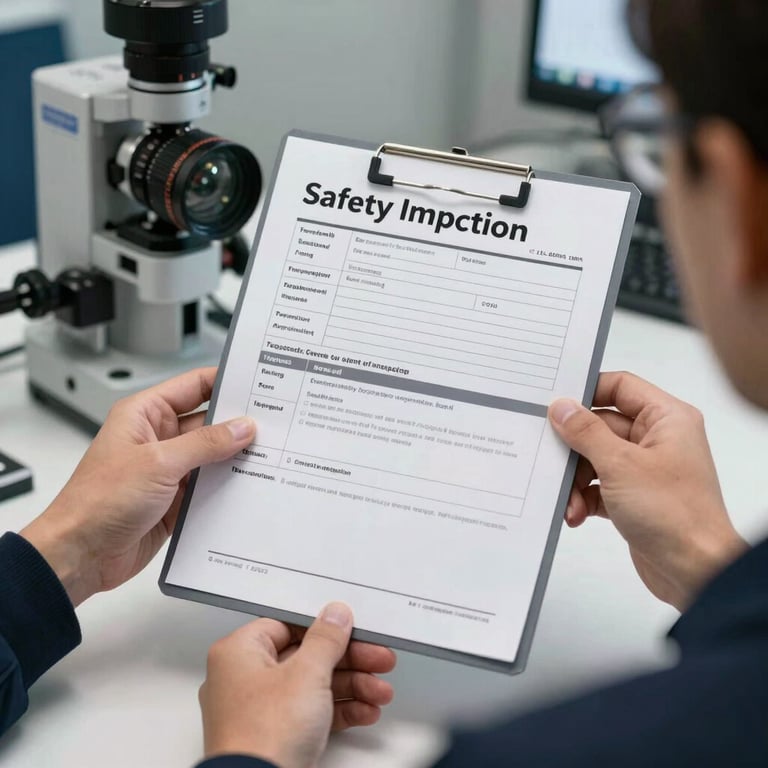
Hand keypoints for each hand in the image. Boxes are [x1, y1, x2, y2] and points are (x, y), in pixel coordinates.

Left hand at [21, 367, 255, 605]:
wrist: (80, 555)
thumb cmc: (97, 502)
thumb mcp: (158, 463)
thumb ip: (205, 444)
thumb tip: (241, 428)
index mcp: (146, 415)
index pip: (194, 386)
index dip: (226, 382)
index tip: (258, 384)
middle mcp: (158, 438)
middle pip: (209, 422)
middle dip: (239, 424)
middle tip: (274, 424)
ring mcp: (169, 470)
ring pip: (213, 456)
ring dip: (236, 458)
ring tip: (270, 455)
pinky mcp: (176, 499)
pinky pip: (210, 487)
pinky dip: (229, 487)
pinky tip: (250, 487)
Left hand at [199, 602, 395, 767]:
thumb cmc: (263, 736)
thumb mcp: (306, 674)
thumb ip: (326, 639)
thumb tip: (334, 616)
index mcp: (238, 653)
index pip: (288, 625)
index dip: (325, 627)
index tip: (352, 630)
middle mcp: (243, 679)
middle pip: (306, 657)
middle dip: (350, 661)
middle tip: (377, 660)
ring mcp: (259, 711)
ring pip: (313, 687)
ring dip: (352, 687)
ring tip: (378, 691)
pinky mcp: (274, 736)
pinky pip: (311, 713)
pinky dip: (339, 711)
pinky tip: (364, 712)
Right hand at [549, 371, 746, 610]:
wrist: (696, 573)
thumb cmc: (675, 514)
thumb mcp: (620, 465)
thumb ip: (586, 432)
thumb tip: (562, 407)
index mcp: (667, 419)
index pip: (620, 387)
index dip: (587, 392)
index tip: (556, 404)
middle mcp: (658, 440)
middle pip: (600, 426)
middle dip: (575, 449)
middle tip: (552, 457)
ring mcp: (646, 469)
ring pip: (595, 459)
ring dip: (576, 480)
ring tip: (569, 500)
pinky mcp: (634, 497)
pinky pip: (598, 487)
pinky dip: (584, 499)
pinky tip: (577, 514)